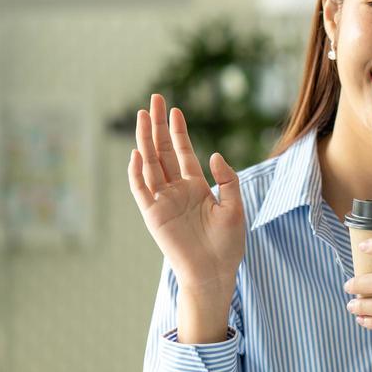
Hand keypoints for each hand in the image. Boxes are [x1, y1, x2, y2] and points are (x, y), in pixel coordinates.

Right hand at [127, 93, 244, 298]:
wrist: (214, 273)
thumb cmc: (227, 244)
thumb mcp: (235, 207)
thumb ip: (227, 179)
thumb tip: (212, 154)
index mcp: (195, 187)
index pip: (182, 152)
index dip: (178, 131)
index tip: (176, 110)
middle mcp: (176, 190)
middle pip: (162, 151)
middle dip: (157, 126)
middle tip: (154, 99)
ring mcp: (162, 201)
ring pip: (149, 164)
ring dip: (145, 140)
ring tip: (143, 116)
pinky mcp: (153, 215)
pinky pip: (141, 190)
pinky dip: (137, 172)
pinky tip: (137, 153)